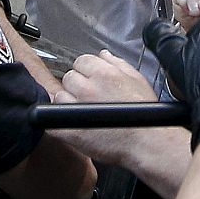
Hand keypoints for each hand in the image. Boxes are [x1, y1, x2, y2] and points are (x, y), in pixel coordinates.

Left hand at [52, 50, 158, 165]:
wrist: (147, 144)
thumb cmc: (146, 115)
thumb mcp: (138, 80)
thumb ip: (118, 63)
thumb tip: (103, 54)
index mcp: (103, 74)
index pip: (81, 61)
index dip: (85, 70)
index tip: (91, 80)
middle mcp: (87, 88)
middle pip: (68, 77)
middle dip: (76, 86)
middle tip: (89, 98)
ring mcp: (76, 109)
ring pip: (59, 97)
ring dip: (67, 103)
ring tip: (83, 113)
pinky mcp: (70, 130)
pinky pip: (52, 120)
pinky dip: (58, 122)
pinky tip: (72, 125)